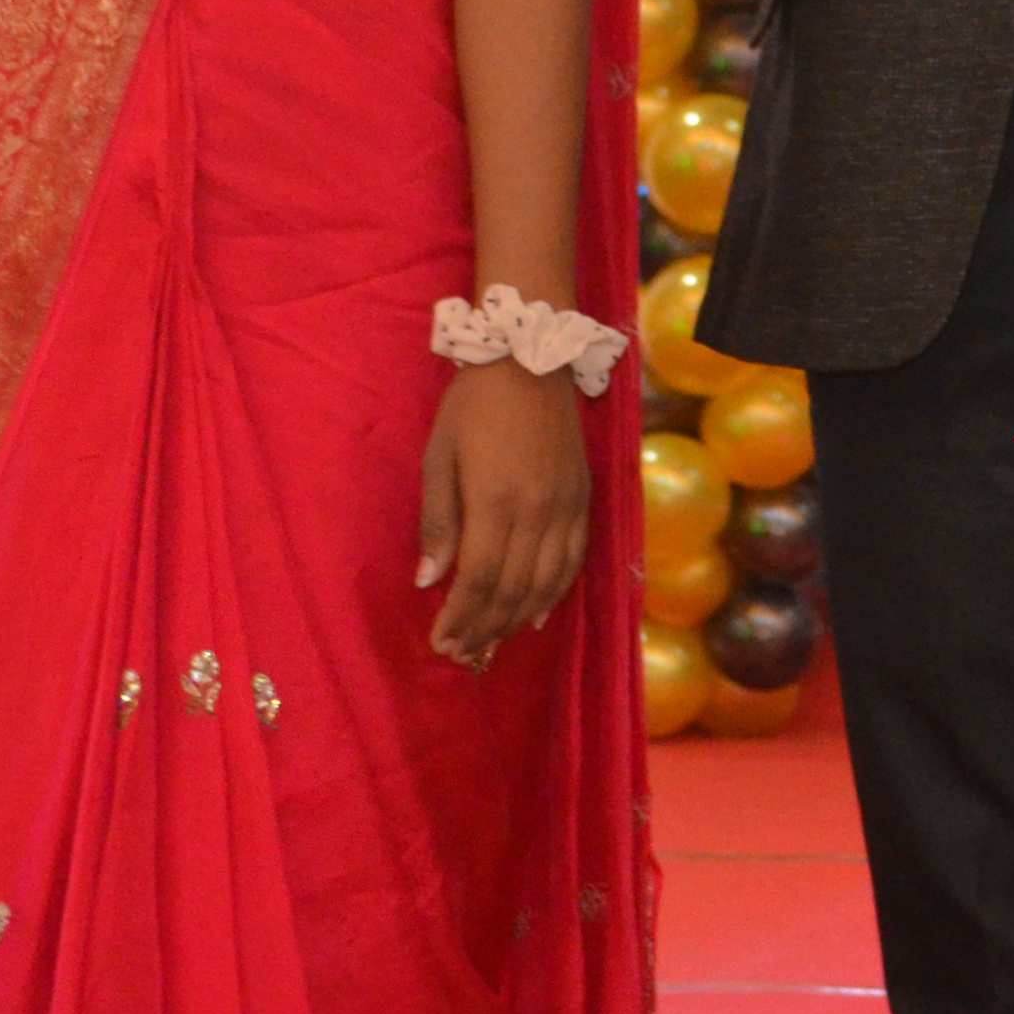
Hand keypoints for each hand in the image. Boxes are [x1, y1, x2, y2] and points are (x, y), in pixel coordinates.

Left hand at [416, 362, 592, 667]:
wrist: (532, 358)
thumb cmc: (473, 406)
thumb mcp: (439, 457)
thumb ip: (438, 521)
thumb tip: (429, 579)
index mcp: (496, 501)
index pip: (481, 579)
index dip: (461, 617)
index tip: (442, 642)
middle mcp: (538, 512)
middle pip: (514, 590)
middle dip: (485, 629)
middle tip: (462, 654)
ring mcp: (567, 506)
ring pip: (547, 582)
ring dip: (517, 620)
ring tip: (492, 643)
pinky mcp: (583, 498)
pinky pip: (574, 559)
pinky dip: (556, 594)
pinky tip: (537, 615)